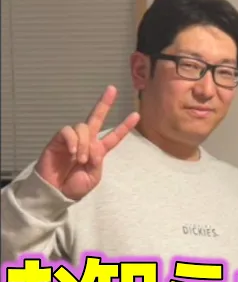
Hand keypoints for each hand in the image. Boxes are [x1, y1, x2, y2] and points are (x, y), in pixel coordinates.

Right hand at [35, 85, 139, 200]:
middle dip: (104, 103)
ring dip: (84, 144)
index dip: (124, 127)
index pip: (113, 136)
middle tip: (112, 89)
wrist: (55, 192)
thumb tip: (95, 148)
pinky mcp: (58, 140)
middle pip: (96, 118)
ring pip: (83, 127)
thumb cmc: (74, 186)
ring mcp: (72, 139)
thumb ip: (97, 162)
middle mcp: (86, 141)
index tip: (136, 115)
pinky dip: (72, 141)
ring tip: (79, 160)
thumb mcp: (93, 177)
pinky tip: (71, 152)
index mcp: (98, 151)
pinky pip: (68, 132)